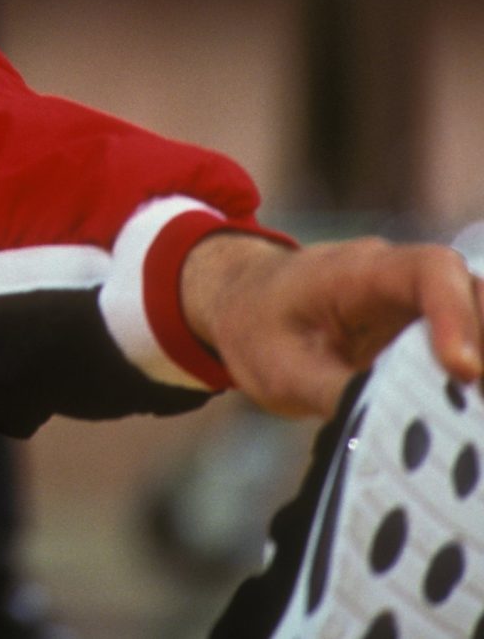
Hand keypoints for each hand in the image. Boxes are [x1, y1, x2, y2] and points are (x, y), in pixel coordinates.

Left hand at [182, 232, 483, 417]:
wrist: (240, 304)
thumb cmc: (256, 328)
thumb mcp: (279, 369)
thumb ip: (335, 392)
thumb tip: (390, 428)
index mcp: (357, 271)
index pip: (428, 271)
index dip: (457, 315)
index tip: (463, 370)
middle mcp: (399, 275)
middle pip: (470, 290)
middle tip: (482, 404)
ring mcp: (416, 300)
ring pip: (478, 314)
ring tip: (479, 418)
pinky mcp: (425, 328)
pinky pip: (469, 341)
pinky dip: (477, 374)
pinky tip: (472, 416)